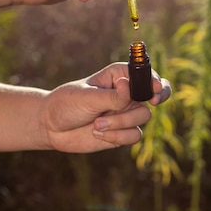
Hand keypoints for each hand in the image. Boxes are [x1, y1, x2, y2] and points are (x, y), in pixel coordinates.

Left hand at [39, 63, 170, 152]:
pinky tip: (98, 134)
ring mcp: (125, 112)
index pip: (144, 74)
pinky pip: (134, 135)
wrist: (52, 127)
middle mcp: (126, 93)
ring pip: (143, 117)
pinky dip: (117, 137)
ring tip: (97, 124)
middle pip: (152, 94)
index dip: (154, 80)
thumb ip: (111, 96)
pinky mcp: (122, 131)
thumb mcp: (87, 97)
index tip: (154, 89)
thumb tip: (128, 86)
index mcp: (119, 76)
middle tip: (154, 100)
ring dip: (120, 123)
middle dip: (158, 96)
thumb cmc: (67, 104)